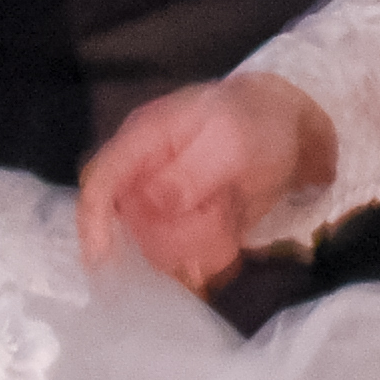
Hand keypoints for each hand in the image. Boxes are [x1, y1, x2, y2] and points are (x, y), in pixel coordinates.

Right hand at [82, 74, 326, 289]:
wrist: (285, 132)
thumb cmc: (254, 123)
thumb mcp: (231, 139)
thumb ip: (192, 170)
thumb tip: (156, 200)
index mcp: (143, 140)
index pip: (102, 180)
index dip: (93, 219)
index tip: (101, 257)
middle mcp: (142, 175)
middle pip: (134, 224)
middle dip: (178, 231)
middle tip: (220, 211)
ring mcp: (160, 203)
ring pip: (157, 247)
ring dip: (197, 243)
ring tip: (228, 216)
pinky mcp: (181, 225)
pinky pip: (181, 256)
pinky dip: (207, 253)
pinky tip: (229, 234)